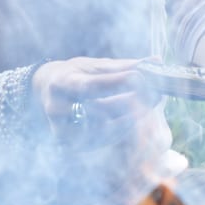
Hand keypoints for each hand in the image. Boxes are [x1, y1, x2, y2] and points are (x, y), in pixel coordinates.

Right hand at [31, 57, 158, 143]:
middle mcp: (58, 108)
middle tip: (157, 94)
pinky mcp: (70, 144)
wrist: (47, 92)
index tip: (142, 77)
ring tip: (151, 104)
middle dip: (132, 103)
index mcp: (62, 83)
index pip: (91, 85)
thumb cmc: (76, 75)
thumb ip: (125, 67)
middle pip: (99, 109)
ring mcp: (63, 129)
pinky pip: (103, 139)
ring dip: (132, 118)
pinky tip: (136, 118)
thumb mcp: (95, 66)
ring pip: (104, 129)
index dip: (116, 83)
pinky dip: (122, 129)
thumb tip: (157, 61)